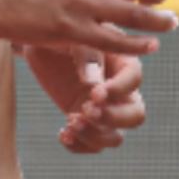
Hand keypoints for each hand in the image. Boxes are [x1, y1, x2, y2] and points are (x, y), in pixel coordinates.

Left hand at [22, 44, 147, 153]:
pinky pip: (94, 145)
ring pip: (116, 137)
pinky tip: (63, 135)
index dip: (118, 90)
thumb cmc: (62, 33)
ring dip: (96, 135)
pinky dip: (80, 145)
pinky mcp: (88, 122)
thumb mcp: (72, 36)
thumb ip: (86, 56)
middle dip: (113, 118)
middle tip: (86, 110)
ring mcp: (105, 110)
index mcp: (123, 62)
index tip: (94, 93)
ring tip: (71, 123)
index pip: (134, 80)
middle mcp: (120, 90)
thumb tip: (92, 82)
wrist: (42, 42)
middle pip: (136, 116)